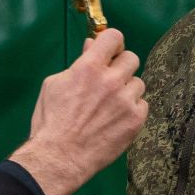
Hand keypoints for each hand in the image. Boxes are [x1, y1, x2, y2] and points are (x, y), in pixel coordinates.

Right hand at [11, 26, 147, 194]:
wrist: (59, 157)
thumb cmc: (51, 122)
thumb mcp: (54, 85)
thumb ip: (78, 63)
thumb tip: (91, 46)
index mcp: (89, 68)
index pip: (113, 37)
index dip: (112, 42)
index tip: (109, 51)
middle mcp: (111, 81)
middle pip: (131, 58)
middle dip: (120, 66)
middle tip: (110, 79)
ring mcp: (126, 101)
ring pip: (138, 83)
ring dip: (127, 90)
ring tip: (111, 105)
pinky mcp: (135, 120)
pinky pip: (142, 105)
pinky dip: (132, 110)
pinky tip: (117, 119)